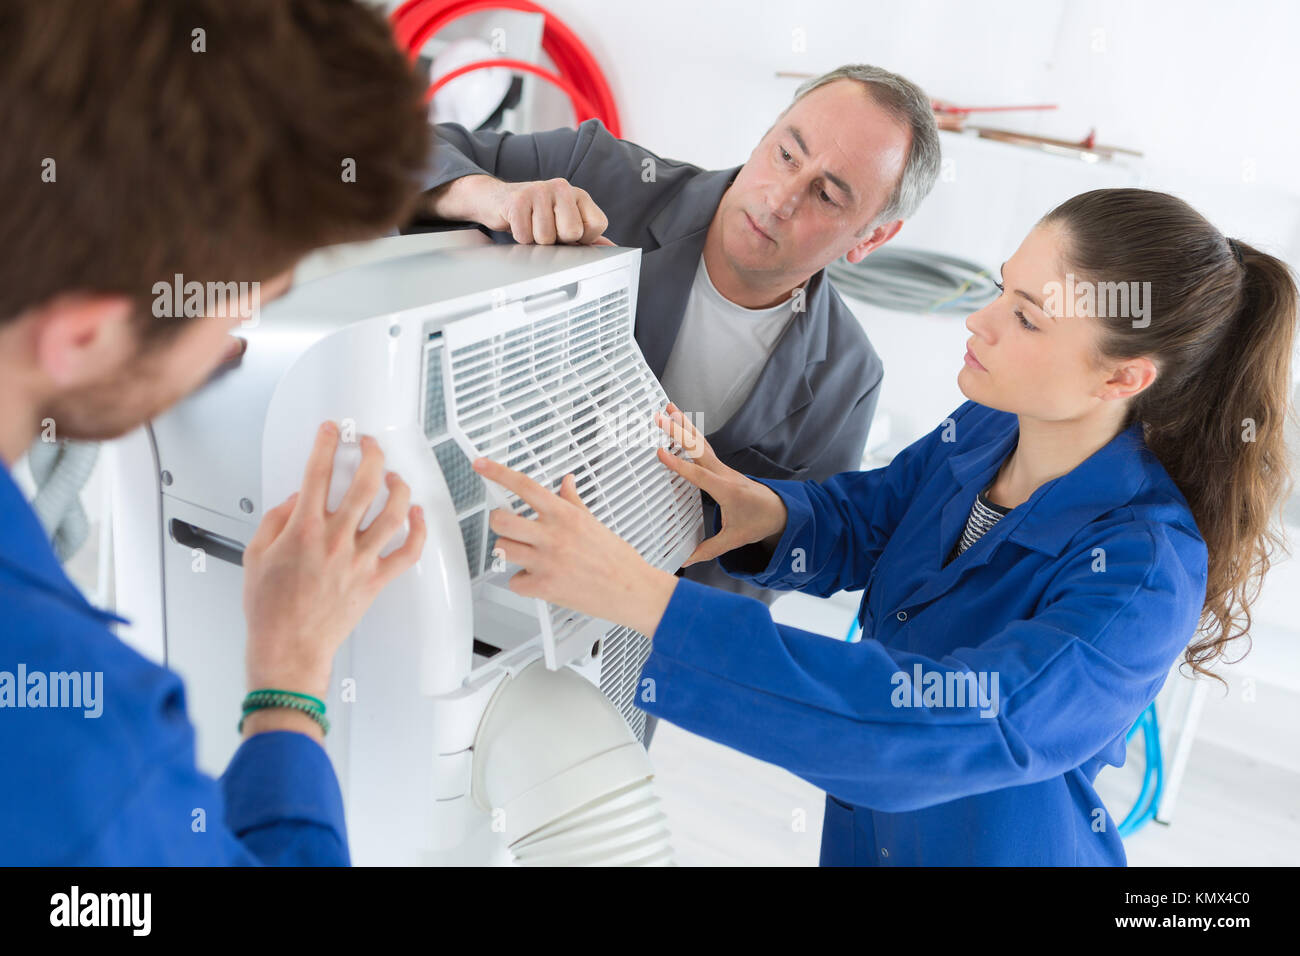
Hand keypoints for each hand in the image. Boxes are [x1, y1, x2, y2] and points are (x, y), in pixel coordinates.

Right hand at [241, 421, 427, 705]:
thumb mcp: (256, 555)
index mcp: (302, 530)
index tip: (330, 431)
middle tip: (368, 443)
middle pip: (363, 483)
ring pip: (392, 512)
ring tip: (393, 476)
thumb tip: (295, 498)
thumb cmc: (270, 610)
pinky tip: (417, 514)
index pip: (317, 473)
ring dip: (398, 486)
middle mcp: (335, 540)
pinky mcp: (376, 580)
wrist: (288, 648)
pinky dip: (418, 530)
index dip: (325, 444)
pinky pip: (408, 552)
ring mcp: (359, 559)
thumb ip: (275, 519)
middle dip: (369, 453)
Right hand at [432, 174, 612, 244]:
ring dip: (535, 240)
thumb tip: (612, 249)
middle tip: (547, 230)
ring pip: (546, 238)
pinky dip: (520, 237)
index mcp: (579, 195)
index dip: (582, 239)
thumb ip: (589, 237)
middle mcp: (563, 187)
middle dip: (557, 240)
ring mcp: (539, 190)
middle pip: (572, 232)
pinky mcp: (518, 199)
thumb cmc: (537, 216)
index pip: (597, 225)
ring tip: (531, 226)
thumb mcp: (566, 223)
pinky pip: (525, 235)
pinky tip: (519, 224)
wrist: (499, 200)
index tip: (567, 233)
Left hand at [471, 457, 678, 636]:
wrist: (631, 589)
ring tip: (526, 555)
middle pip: (501, 520)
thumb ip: (572, 501)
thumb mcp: (594, 522)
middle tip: (507, 525)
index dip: (497, 472)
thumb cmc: (616, 558)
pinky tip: (536, 579)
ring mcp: (546, 561)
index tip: (481, 465)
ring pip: (503, 549)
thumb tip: (566, 482)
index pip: (524, 486)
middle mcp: (552, 535)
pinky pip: (514, 581)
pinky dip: (522, 582)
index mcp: (564, 515)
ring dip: (510, 551)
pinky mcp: (544, 587)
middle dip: (499, 522)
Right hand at [653, 401, 788, 564]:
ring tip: (669, 408)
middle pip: (698, 448)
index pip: (698, 475)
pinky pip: (704, 448)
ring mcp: (723, 469)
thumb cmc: (758, 522)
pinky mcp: (722, 468)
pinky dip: (691, 434)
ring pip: (702, 443)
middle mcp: (724, 474)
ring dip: (685, 425)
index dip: (678, 465)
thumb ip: (709, 549)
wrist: (781, 510)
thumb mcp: (735, 539)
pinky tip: (681, 425)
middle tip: (660, 416)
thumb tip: (686, 561)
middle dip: (679, 431)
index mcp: (726, 490)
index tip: (660, 452)